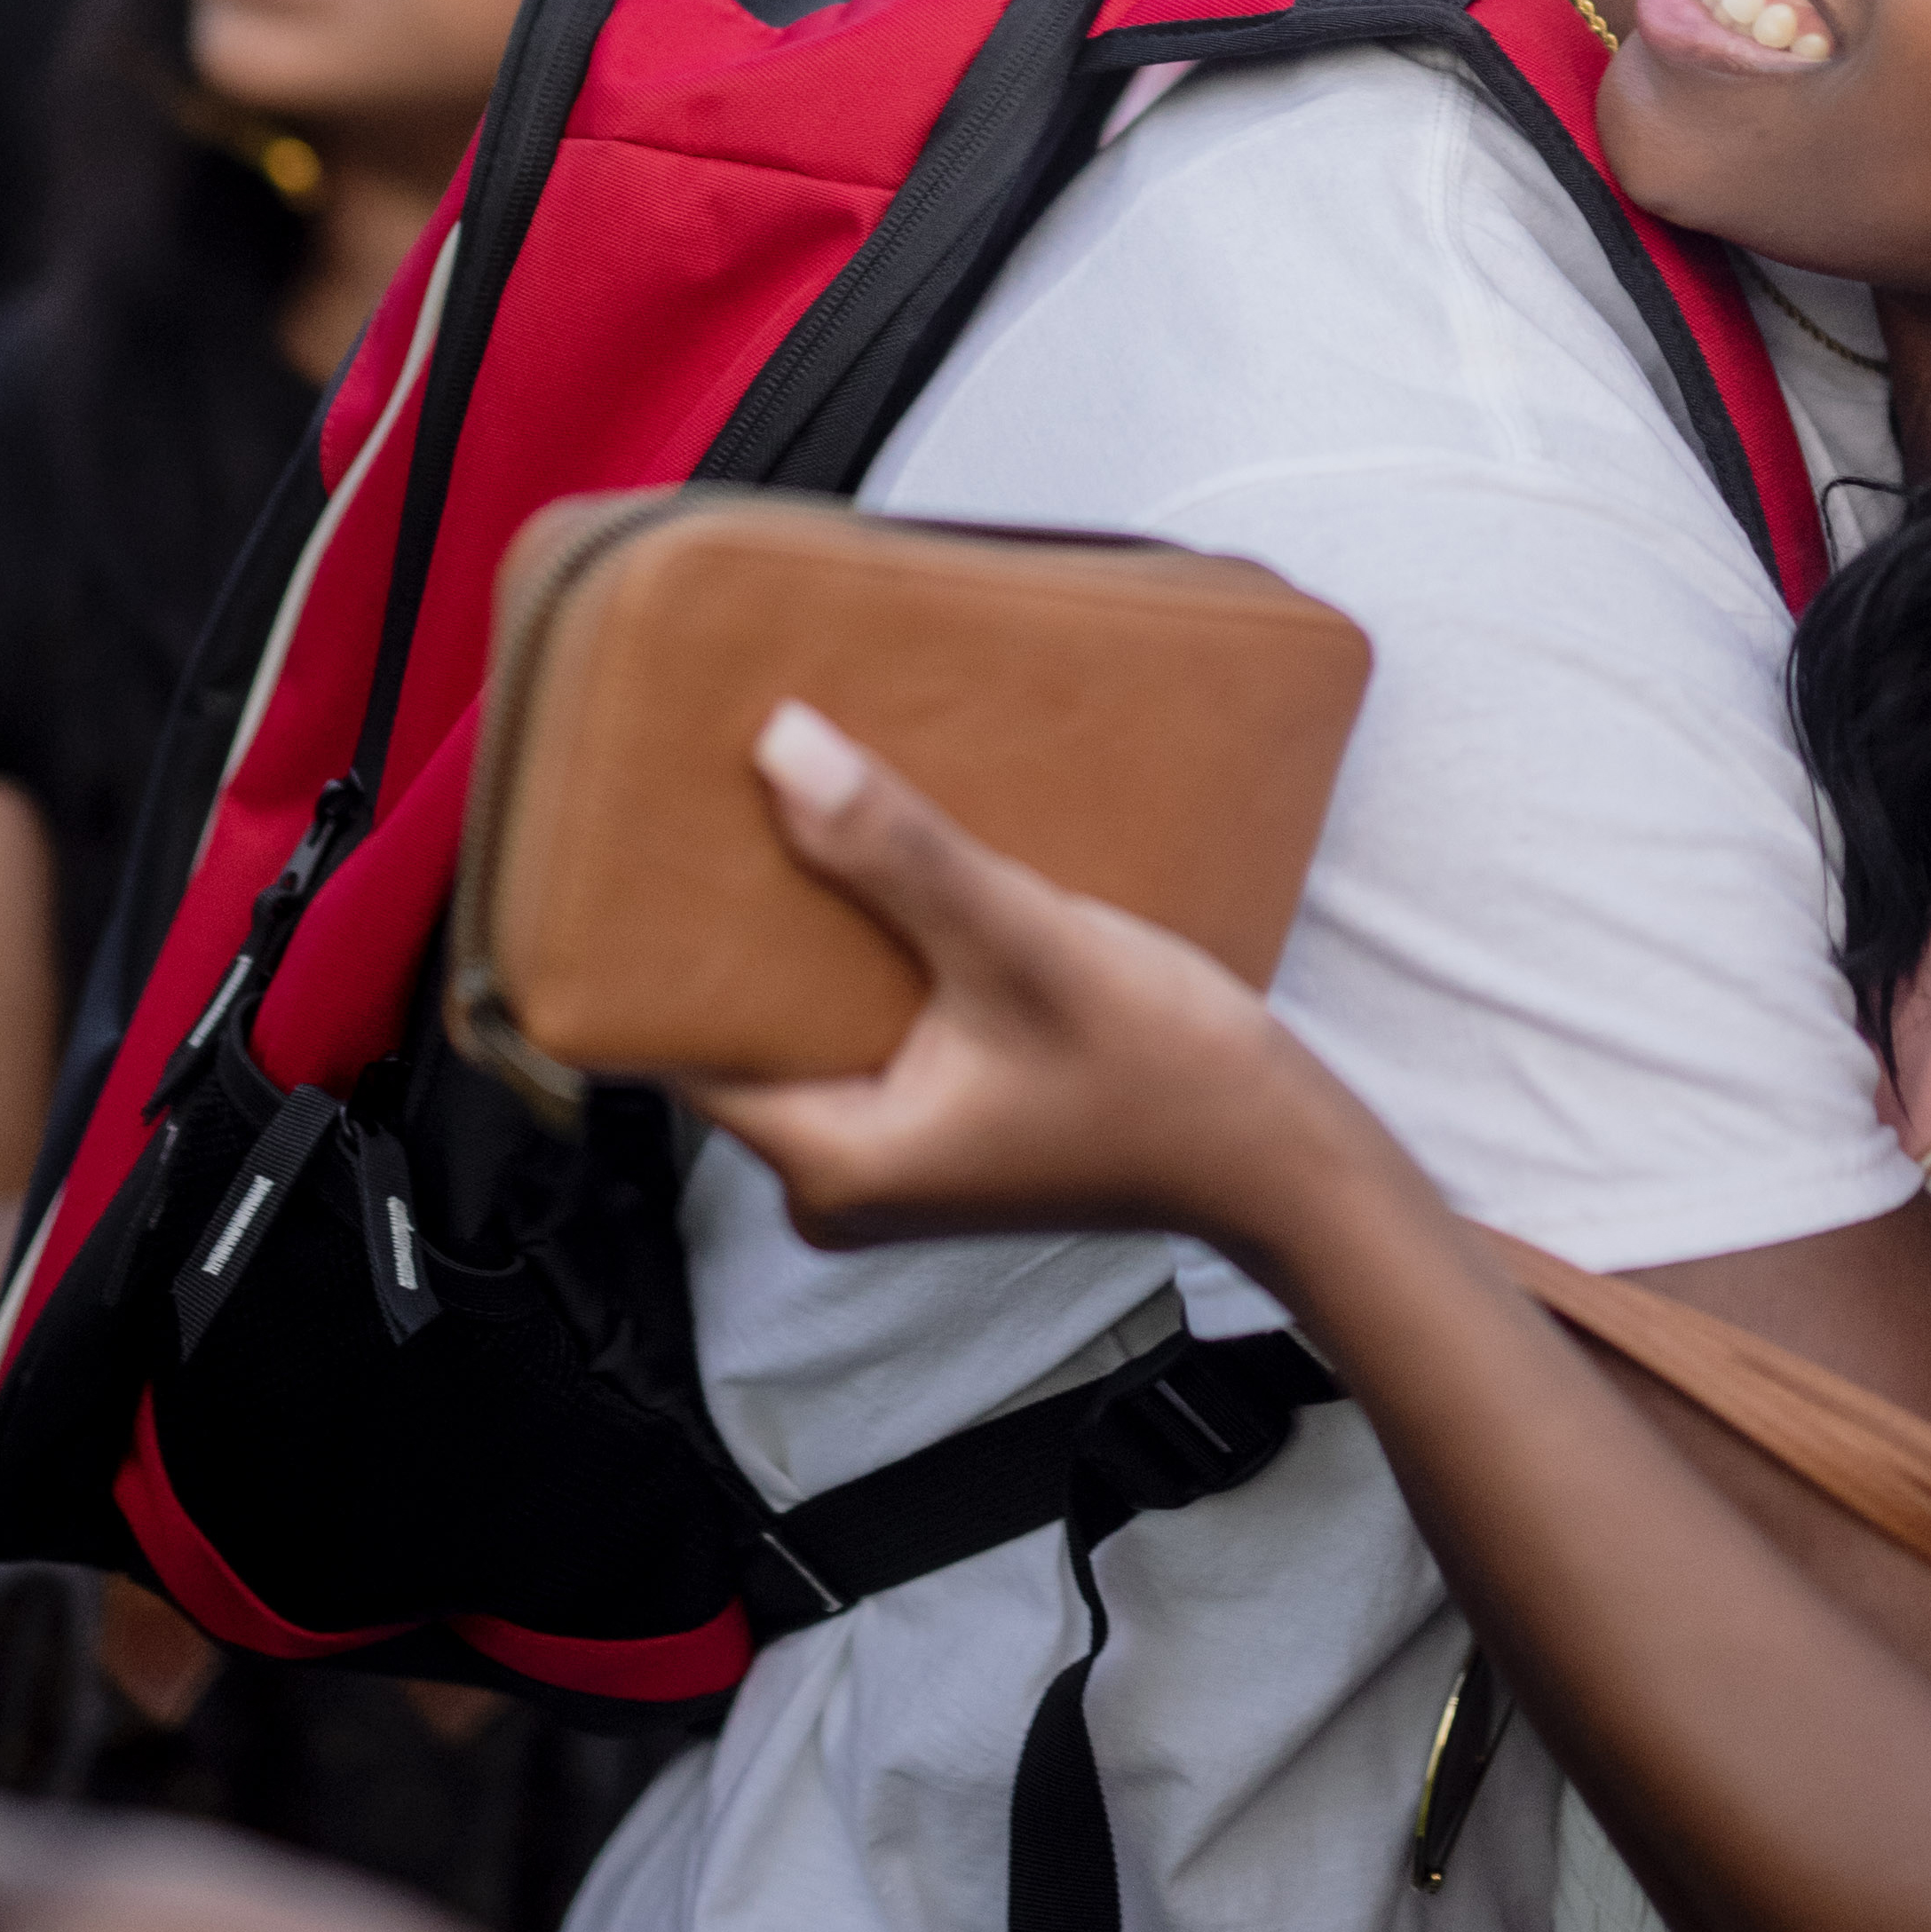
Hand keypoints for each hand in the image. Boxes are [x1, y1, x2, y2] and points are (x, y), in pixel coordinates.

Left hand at [689, 704, 1356, 1253]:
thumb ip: (902, 855)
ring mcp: (893, 1161)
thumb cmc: (1170, 1079)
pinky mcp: (942, 1130)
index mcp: (832, 1165)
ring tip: (805, 811)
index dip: (652, 938)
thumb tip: (781, 750)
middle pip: (738, 1025)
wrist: (1285, 1161)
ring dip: (814, 927)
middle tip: (727, 792)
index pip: (673, 1043)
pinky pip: (866, 1030)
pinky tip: (890, 875)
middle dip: (737, 916)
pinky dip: (872, 957)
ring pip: (806, 1022)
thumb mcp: (1028, 946)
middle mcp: (839, 1181)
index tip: (645, 833)